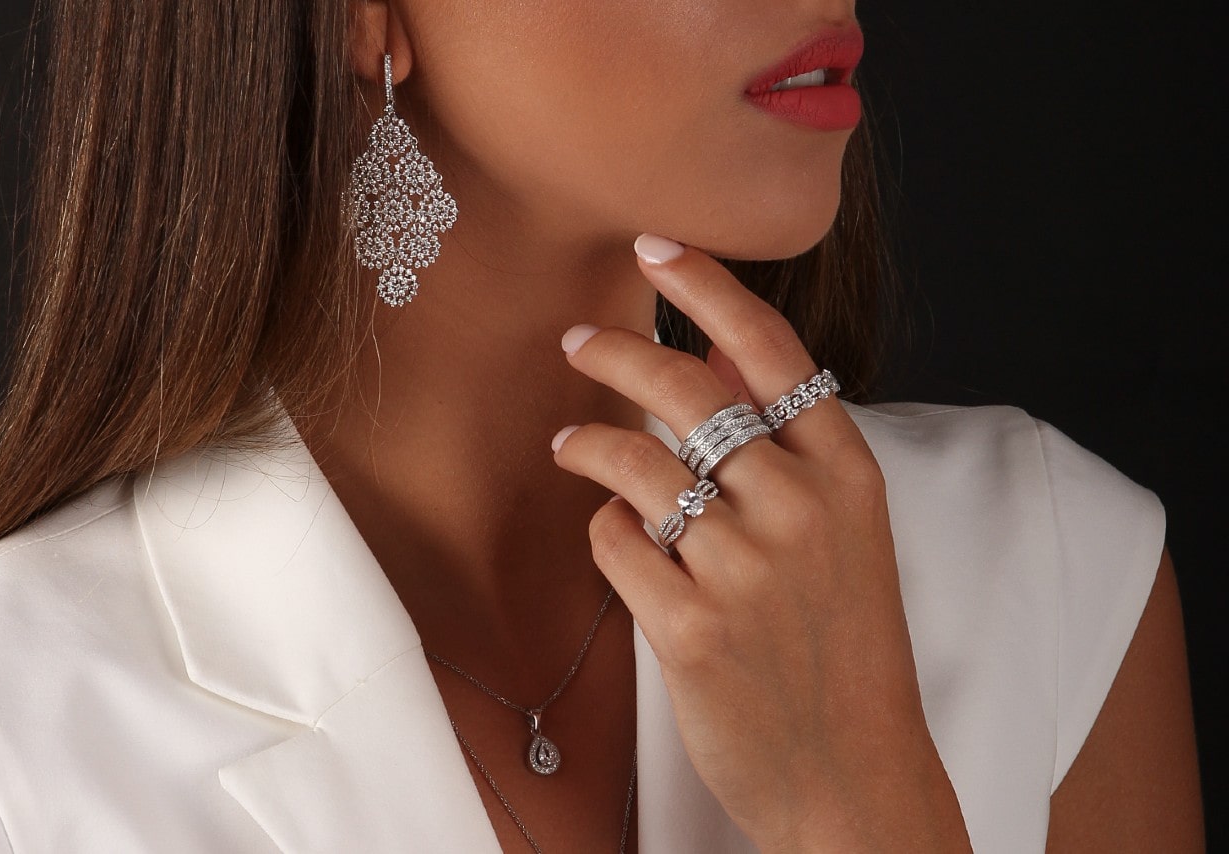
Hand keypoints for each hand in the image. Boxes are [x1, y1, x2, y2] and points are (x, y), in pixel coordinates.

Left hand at [551, 234, 970, 851]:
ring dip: (589, 441)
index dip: (706, 287)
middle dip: (618, 352)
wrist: (856, 776)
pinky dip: (605, 530)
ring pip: (636, 463)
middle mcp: (801, 508)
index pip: (770, 350)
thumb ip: (792, 454)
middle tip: (576, 339)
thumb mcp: (850, 538)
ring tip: (567, 440)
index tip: (655, 248)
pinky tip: (613, 537)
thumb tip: (720, 370)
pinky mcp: (691, 628)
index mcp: (848, 475)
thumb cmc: (845, 649)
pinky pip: (616, 543)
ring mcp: (746, 569)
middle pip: (688, 393)